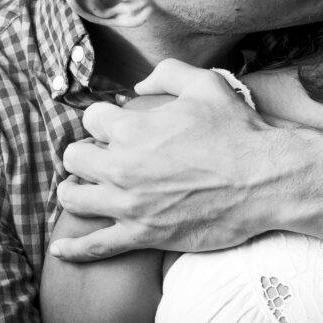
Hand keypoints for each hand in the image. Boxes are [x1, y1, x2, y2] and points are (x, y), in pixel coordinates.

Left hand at [50, 59, 288, 261]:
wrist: (262, 179)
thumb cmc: (236, 130)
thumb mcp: (205, 84)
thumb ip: (167, 73)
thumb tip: (139, 85)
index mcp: (131, 128)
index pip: (91, 119)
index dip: (104, 118)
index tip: (116, 124)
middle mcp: (121, 166)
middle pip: (74, 157)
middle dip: (85, 152)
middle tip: (100, 155)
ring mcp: (129, 204)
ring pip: (74, 197)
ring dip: (75, 189)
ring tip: (82, 188)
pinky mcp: (142, 235)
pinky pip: (95, 245)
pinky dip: (74, 249)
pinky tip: (60, 250)